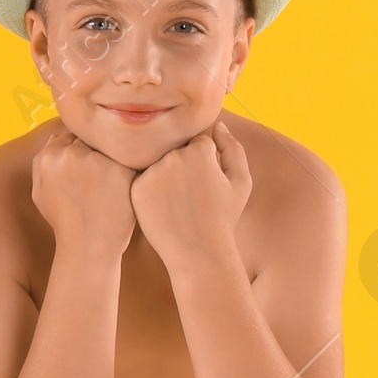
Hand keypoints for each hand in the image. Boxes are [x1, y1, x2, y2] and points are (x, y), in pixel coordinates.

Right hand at [30, 129, 134, 257]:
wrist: (89, 247)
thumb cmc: (65, 223)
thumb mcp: (40, 194)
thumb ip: (41, 163)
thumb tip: (55, 137)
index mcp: (49, 157)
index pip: (69, 136)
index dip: (79, 152)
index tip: (86, 170)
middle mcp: (70, 154)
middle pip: (89, 138)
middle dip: (95, 152)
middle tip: (100, 177)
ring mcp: (96, 161)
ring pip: (108, 146)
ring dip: (112, 158)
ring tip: (112, 184)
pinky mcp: (121, 169)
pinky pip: (128, 158)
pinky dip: (128, 170)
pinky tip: (124, 188)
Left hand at [130, 126, 251, 266]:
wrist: (197, 252)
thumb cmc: (223, 219)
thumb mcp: (241, 182)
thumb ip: (233, 148)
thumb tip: (218, 125)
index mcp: (199, 151)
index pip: (199, 143)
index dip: (205, 164)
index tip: (206, 185)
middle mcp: (173, 156)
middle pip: (177, 151)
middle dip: (184, 168)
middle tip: (192, 197)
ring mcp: (153, 172)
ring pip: (159, 164)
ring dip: (166, 177)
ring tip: (178, 205)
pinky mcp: (137, 188)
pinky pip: (144, 180)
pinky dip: (152, 192)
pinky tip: (165, 210)